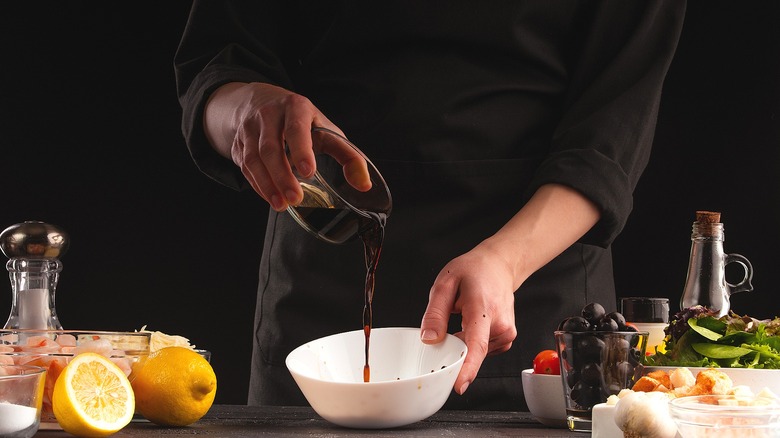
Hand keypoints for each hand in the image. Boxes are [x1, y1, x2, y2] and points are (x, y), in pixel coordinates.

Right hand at [204, 82, 370, 210]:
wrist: (259, 101)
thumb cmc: (302, 122)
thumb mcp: (325, 129)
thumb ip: (347, 155)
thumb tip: (364, 185)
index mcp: (295, 107)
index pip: (296, 129)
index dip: (301, 150)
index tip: (309, 172)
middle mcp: (268, 115)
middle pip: (271, 148)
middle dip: (282, 176)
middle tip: (295, 199)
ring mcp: (249, 129)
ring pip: (253, 159)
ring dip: (267, 184)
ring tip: (281, 205)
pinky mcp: (238, 144)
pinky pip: (245, 167)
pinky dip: (257, 185)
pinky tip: (270, 198)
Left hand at [420, 242, 517, 394]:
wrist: (498, 265)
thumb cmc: (473, 272)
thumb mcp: (445, 284)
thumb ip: (435, 313)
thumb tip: (429, 340)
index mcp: (482, 309)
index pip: (476, 345)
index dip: (467, 368)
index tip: (458, 385)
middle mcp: (500, 324)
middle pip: (472, 351)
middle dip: (454, 348)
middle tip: (450, 320)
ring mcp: (506, 333)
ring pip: (476, 351)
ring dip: (463, 341)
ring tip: (465, 315)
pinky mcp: (506, 339)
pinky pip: (482, 349)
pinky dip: (473, 341)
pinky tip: (473, 323)